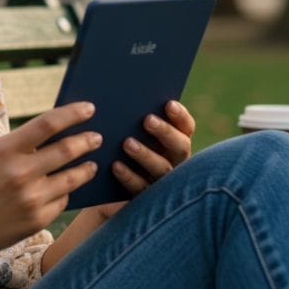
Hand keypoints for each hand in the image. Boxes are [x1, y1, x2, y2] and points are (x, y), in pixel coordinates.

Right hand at [0, 101, 101, 259]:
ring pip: (72, 178)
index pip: (48, 123)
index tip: (90, 108)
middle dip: (88, 140)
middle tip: (97, 137)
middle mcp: (19, 173)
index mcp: (5, 150)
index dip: (73, 113)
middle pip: (67, 150)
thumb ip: (22, 143)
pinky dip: (65, 192)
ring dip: (87, 168)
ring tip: (92, 164)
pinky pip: (62, 200)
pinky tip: (66, 188)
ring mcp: (30, 199)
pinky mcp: (37, 220)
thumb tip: (61, 131)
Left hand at [94, 100, 195, 218]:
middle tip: (147, 120)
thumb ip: (130, 115)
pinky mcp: (144, 200)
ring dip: (146, 155)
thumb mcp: (124, 131)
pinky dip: (129, 176)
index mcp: (174, 141)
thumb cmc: (115, 149)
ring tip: (127, 142)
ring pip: (162, 170)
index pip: (186, 127)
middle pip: (180, 147)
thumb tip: (119, 88)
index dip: (180, 116)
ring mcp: (161, 183)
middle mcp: (174, 162)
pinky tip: (115, 165)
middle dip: (165, 132)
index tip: (168, 103)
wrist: (101, 188)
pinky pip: (140, 189)